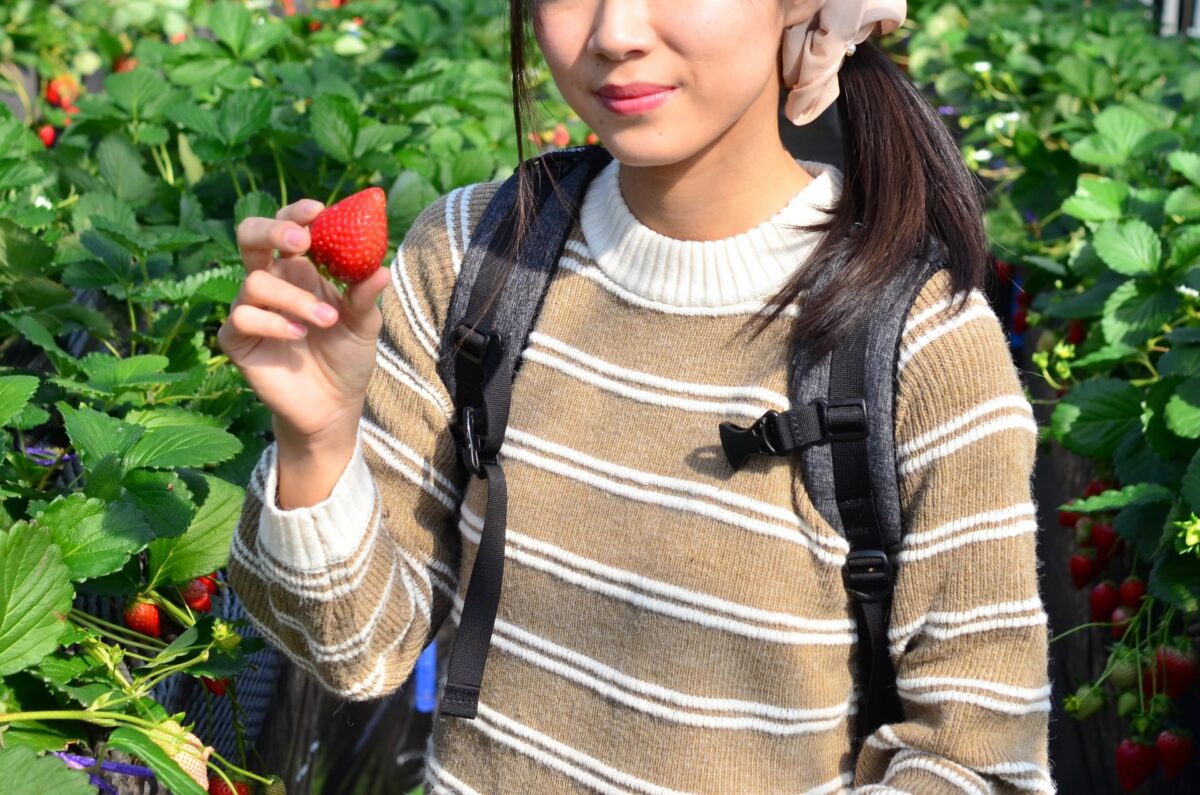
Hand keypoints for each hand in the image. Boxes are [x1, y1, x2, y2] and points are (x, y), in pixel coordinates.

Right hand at [218, 199, 391, 450]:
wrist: (334, 405)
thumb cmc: (347, 357)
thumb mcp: (364, 324)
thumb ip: (365, 296)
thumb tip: (381, 268)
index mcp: (300, 270)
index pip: (289, 227)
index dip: (297, 214)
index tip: (319, 211)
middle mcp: (272, 282)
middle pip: (250, 237)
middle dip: (272, 230)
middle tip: (301, 242)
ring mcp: (251, 308)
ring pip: (255, 282)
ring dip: (294, 298)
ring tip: (327, 319)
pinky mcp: (238, 339)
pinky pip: (243, 317)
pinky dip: (273, 322)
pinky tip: (299, 335)